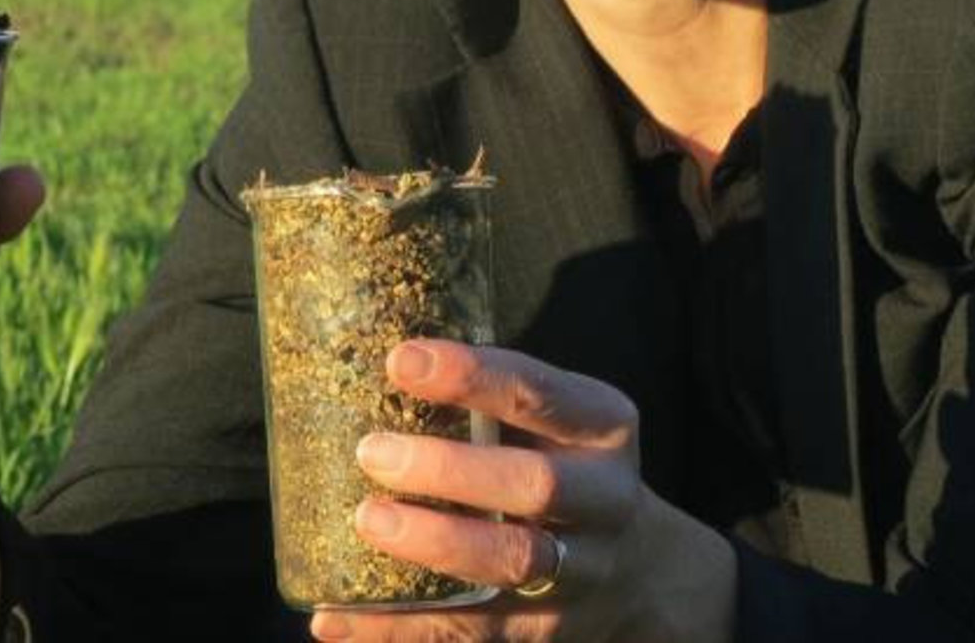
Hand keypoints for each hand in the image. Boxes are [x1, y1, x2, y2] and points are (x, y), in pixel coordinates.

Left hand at [311, 340, 735, 641]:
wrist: (639, 568)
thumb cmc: (559, 462)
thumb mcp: (553, 419)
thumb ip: (487, 397)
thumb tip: (366, 361)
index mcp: (603, 427)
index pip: (539, 393)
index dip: (472, 375)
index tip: (399, 360)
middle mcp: (605, 499)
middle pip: (536, 485)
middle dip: (450, 469)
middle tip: (372, 451)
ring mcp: (581, 572)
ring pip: (513, 561)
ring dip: (434, 542)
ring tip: (365, 521)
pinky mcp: (543, 630)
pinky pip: (470, 633)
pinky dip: (398, 629)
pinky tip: (336, 618)